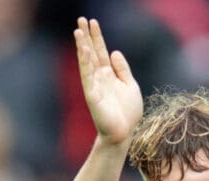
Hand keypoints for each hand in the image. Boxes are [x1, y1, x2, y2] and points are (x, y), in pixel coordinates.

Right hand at [74, 18, 142, 143]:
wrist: (124, 132)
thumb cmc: (128, 111)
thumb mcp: (130, 85)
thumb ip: (122, 69)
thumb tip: (114, 51)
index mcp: (109, 74)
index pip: (101, 51)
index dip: (97, 37)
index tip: (92, 22)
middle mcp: (99, 77)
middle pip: (91, 53)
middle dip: (86, 36)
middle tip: (81, 19)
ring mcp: (94, 85)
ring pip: (87, 63)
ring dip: (82, 47)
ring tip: (78, 31)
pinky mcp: (92, 95)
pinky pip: (88, 77)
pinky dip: (86, 64)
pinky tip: (84, 51)